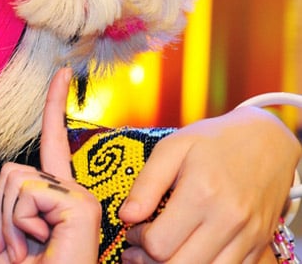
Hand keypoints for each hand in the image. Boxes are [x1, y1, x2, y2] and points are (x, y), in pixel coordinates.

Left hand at [0, 67, 100, 262]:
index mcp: (56, 198)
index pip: (52, 144)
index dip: (52, 107)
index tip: (58, 73)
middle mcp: (71, 191)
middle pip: (10, 170)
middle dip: (0, 213)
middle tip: (18, 248)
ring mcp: (78, 197)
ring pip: (13, 180)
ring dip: (8, 222)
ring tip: (29, 249)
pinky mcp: (79, 205)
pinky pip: (26, 193)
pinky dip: (20, 222)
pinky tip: (42, 242)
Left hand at [119, 106, 299, 262]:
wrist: (267, 142)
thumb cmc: (214, 141)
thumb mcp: (172, 149)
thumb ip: (146, 184)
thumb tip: (126, 216)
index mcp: (202, 193)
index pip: (159, 243)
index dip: (138, 241)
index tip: (134, 229)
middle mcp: (229, 219)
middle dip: (151, 261)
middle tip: (140, 248)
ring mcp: (249, 235)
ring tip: (162, 252)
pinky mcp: (260, 244)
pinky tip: (189, 251)